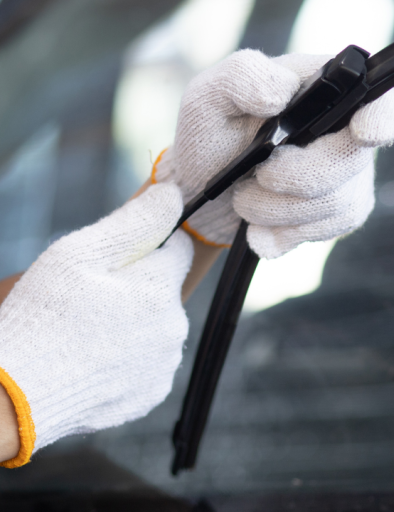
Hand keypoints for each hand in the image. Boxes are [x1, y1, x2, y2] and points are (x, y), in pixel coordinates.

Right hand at [0, 184, 190, 465]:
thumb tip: (173, 194)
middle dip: (135, 287)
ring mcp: (164, 364)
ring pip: (154, 328)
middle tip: (86, 298)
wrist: (17, 398)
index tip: (114, 255)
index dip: (147, 244)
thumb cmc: (43, 318)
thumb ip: (134, 221)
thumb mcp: (80, 254)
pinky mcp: (151, 395)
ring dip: (131, 324)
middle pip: (163, 291)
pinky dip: (124, 359)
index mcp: (162, 288)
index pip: (177, 248)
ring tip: (83, 332)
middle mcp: (175, 326)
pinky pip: (144, 364)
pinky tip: (89, 359)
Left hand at [154, 50, 393, 257]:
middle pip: (352, 160)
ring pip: (338, 202)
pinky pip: (330, 228)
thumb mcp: (209, 96)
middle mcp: (348, 129)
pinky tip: (259, 227)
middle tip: (257, 177)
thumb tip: (282, 91)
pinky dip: (285, 232)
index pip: (376, 99)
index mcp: (325, 88)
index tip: (364, 134)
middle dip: (297, 177)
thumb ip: (242, 77)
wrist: (203, 194)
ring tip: (245, 199)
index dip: (380, 117)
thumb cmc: (211, 135)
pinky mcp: (343, 209)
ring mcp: (351, 173)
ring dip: (279, 209)